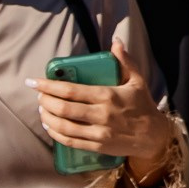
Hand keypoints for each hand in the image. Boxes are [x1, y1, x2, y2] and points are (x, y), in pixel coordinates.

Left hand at [32, 41, 179, 175]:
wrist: (154, 136)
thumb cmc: (143, 105)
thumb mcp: (137, 80)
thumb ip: (124, 61)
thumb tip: (116, 41)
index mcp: (108, 95)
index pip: (71, 91)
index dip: (49, 86)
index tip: (34, 82)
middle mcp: (101, 115)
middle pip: (63, 109)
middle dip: (45, 101)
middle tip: (39, 95)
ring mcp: (99, 133)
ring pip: (64, 126)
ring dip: (47, 118)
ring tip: (42, 109)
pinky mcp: (98, 146)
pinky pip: (70, 141)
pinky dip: (55, 134)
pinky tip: (49, 126)